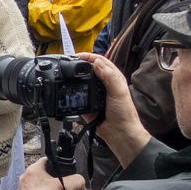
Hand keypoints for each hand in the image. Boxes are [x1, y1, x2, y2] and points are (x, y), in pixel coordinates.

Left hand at [19, 157, 85, 189]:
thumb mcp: (68, 185)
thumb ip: (77, 180)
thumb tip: (80, 182)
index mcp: (33, 170)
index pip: (46, 160)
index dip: (57, 164)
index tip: (63, 170)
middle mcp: (26, 179)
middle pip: (46, 176)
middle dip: (57, 183)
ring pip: (43, 188)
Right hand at [74, 52, 149, 166]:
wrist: (120, 133)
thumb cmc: (124, 114)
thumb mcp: (118, 92)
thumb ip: (109, 77)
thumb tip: (97, 62)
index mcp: (113, 78)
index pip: (100, 61)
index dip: (89, 56)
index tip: (77, 56)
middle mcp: (104, 84)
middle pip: (90, 69)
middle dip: (80, 64)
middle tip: (68, 63)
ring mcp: (96, 94)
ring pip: (83, 81)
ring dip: (75, 77)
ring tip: (66, 74)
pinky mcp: (88, 104)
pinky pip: (79, 95)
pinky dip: (73, 91)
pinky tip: (68, 89)